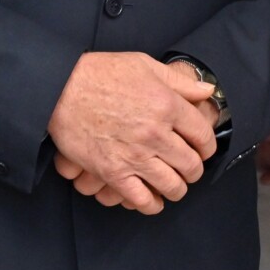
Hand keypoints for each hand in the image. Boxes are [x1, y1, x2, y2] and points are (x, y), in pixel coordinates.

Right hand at [47, 52, 215, 213]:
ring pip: (172, 186)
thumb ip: (180, 81)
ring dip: (177, 189)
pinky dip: (152, 204)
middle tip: (189, 168)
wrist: (61, 87)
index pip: (203, 136)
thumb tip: (207, 90)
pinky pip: (142, 199)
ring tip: (174, 185)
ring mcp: (135, 156)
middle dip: (195, 170)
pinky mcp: (113, 172)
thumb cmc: (101, 73)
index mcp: (167, 105)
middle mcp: (155, 133)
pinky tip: (153, 199)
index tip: (203, 149)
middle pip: (191, 165)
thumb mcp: (145, 65)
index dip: (208, 146)